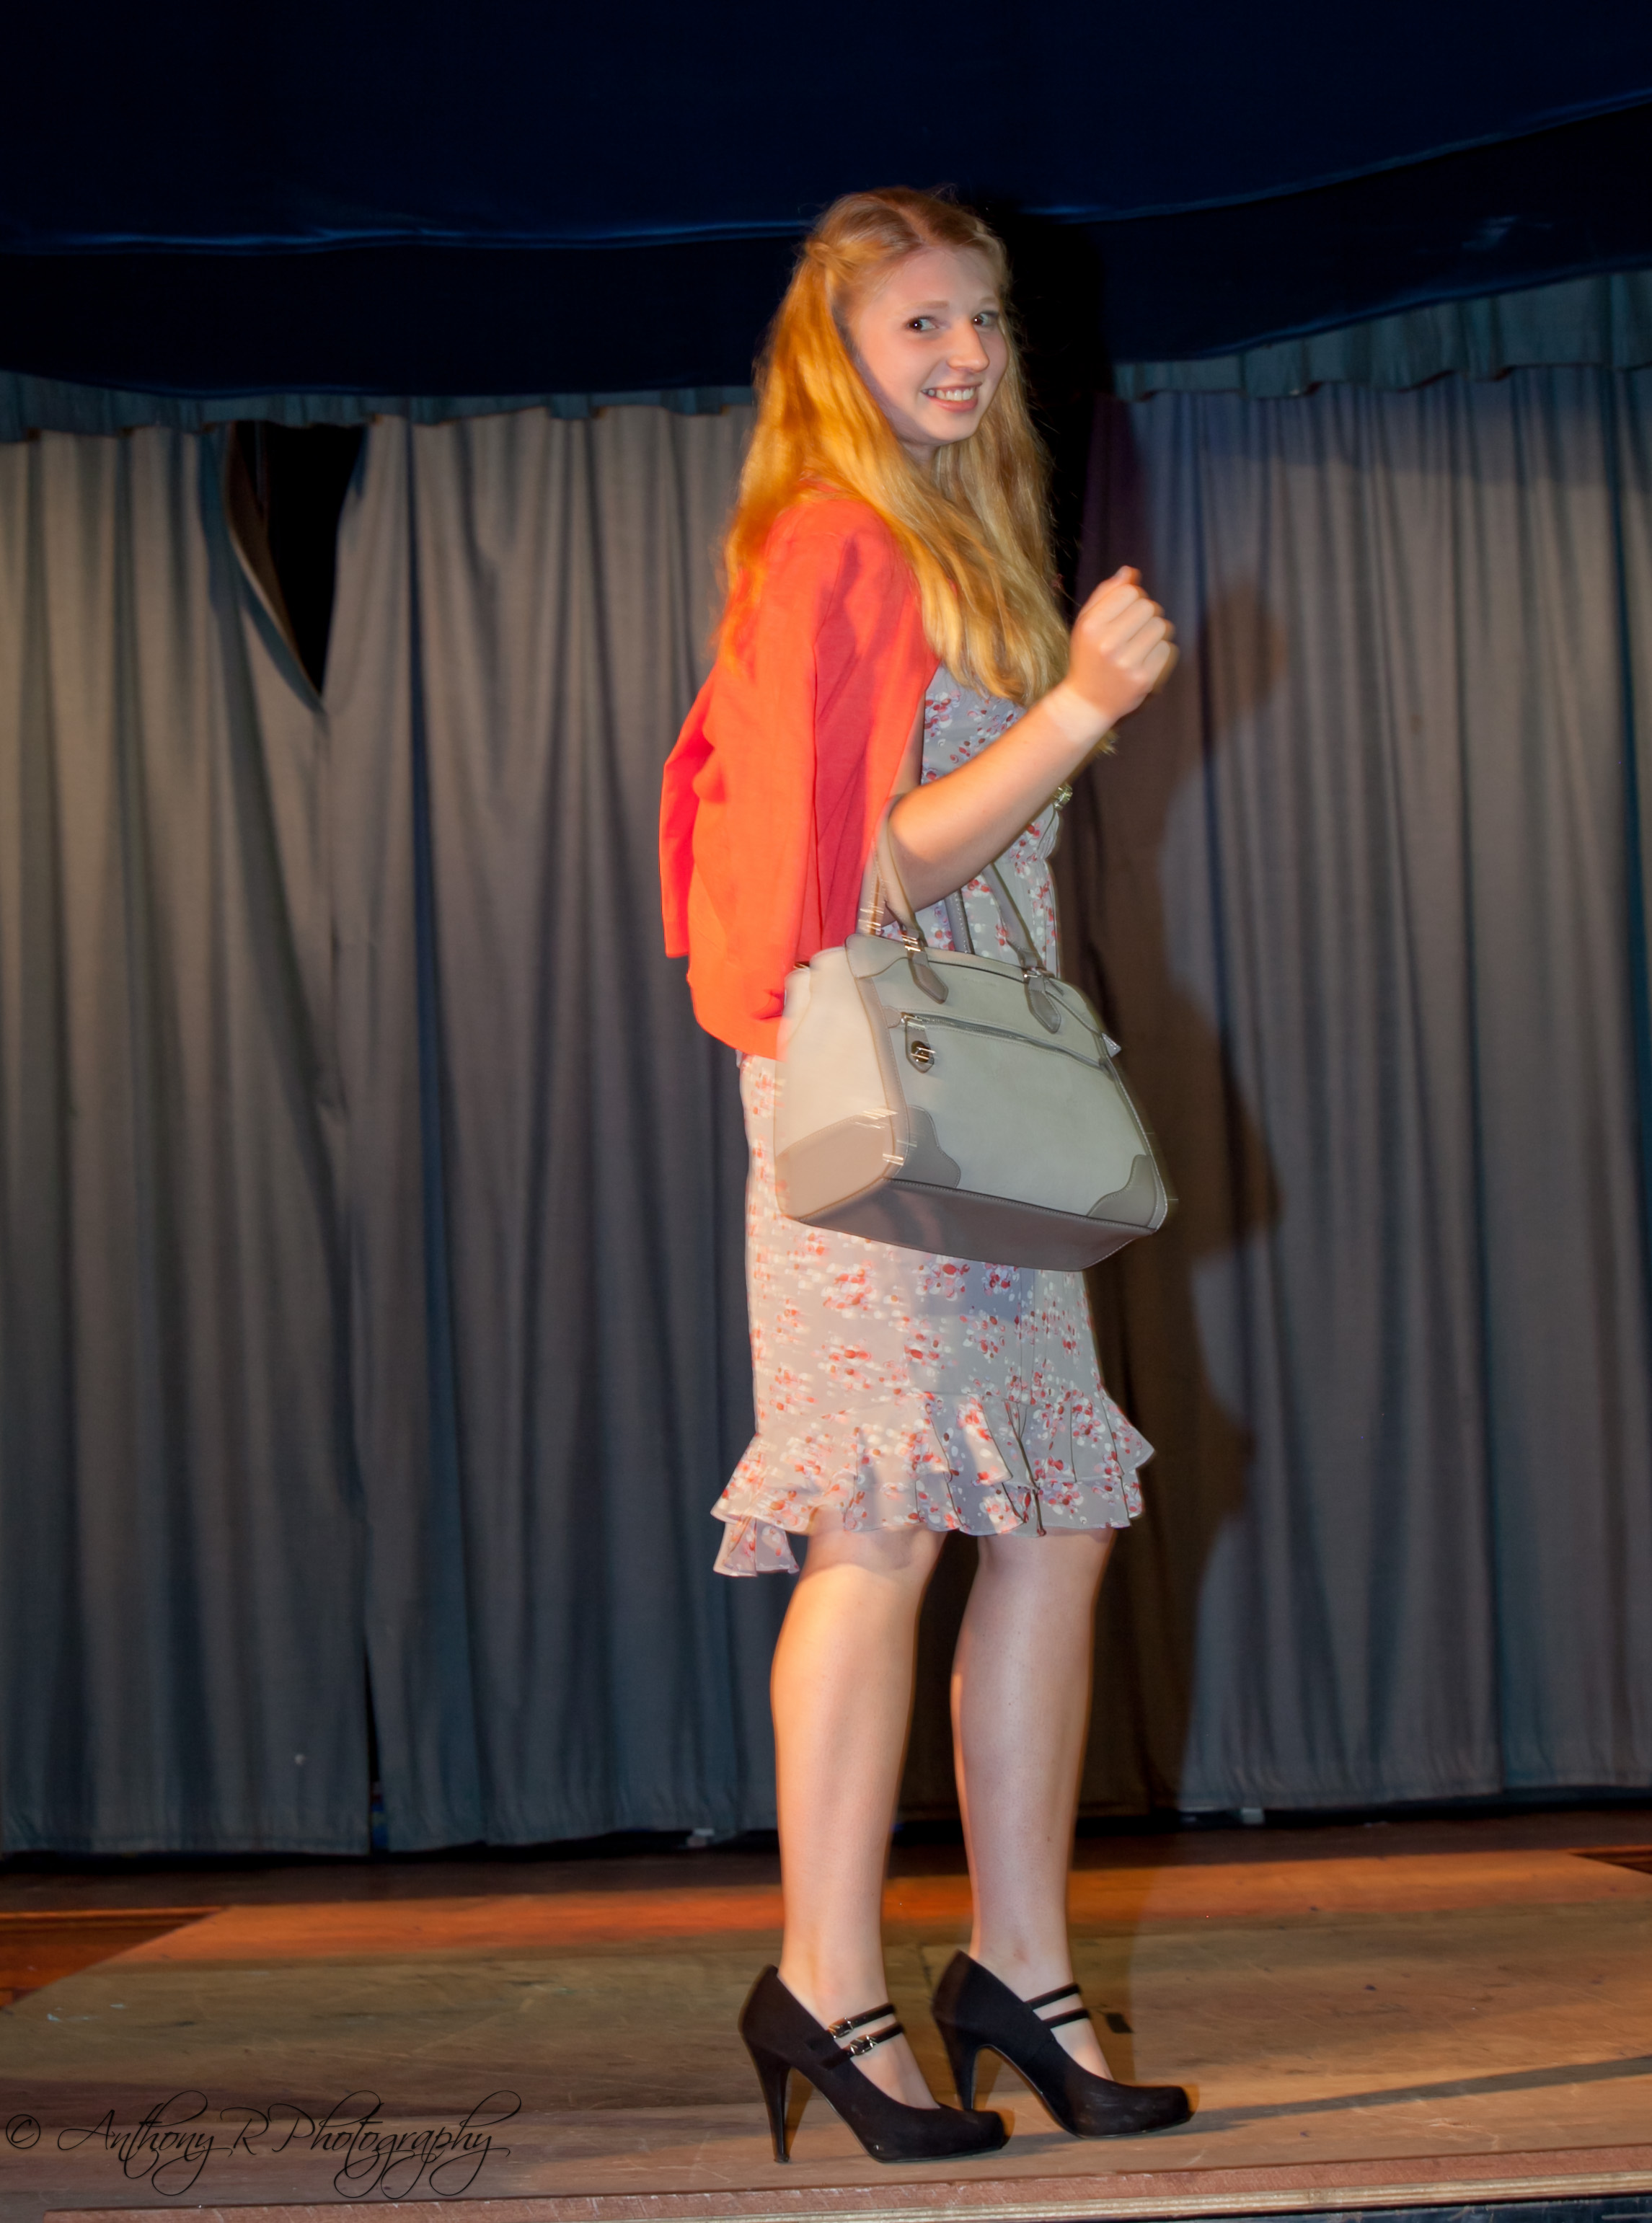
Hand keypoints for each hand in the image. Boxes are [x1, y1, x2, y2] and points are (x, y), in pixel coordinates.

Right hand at [1065, 567, 1176, 726]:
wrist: (1087, 703)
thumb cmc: (1089, 656)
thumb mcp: (1086, 624)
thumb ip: (1106, 594)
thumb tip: (1130, 572)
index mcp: (1091, 627)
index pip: (1129, 592)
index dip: (1133, 597)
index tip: (1126, 611)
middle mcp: (1107, 645)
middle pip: (1149, 606)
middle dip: (1147, 613)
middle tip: (1135, 629)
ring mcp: (1126, 664)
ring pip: (1162, 626)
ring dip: (1157, 631)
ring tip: (1142, 643)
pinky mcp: (1144, 680)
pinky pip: (1168, 649)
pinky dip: (1162, 651)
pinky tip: (1146, 659)